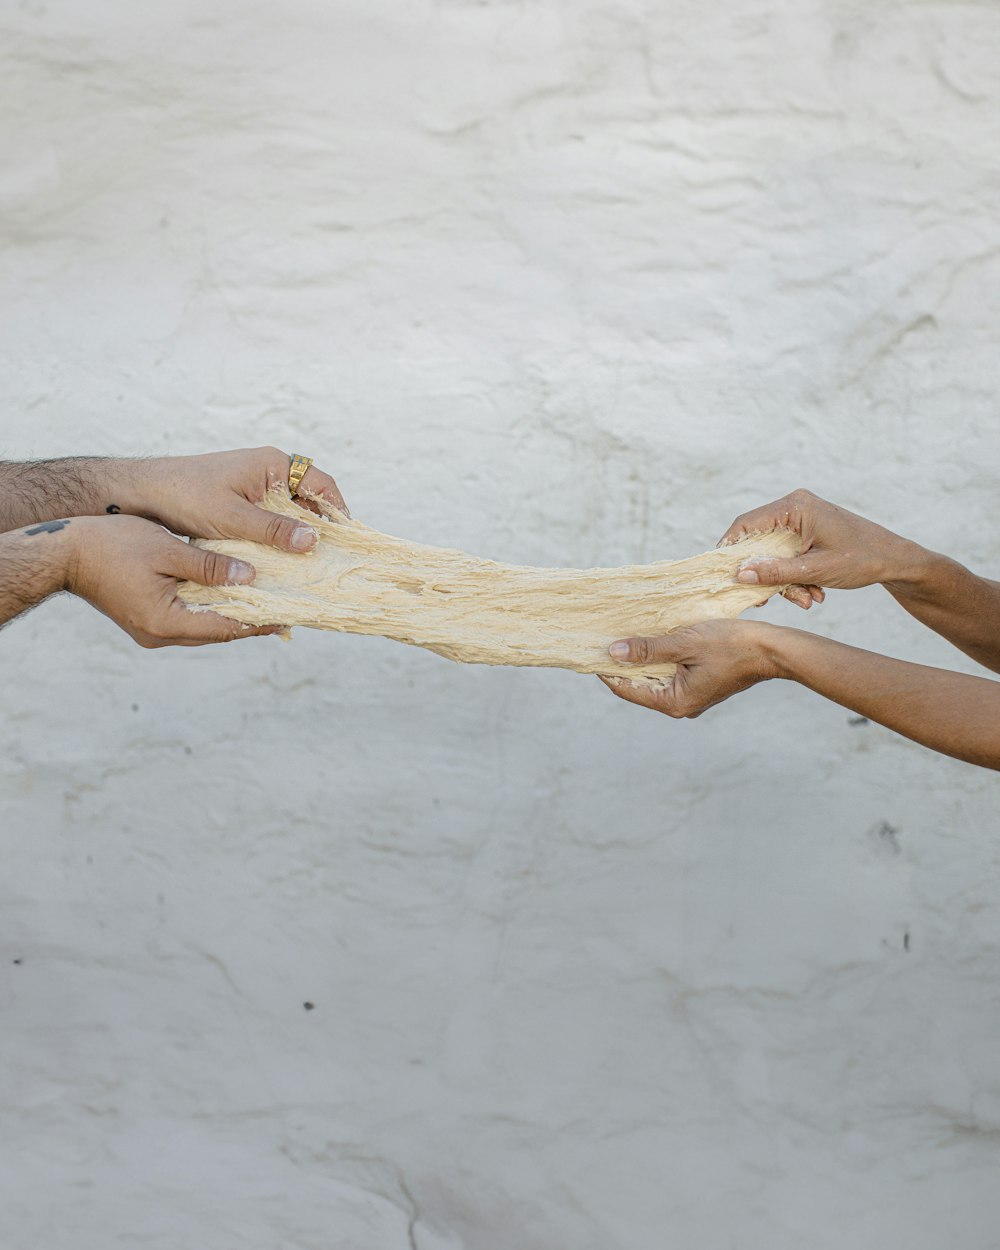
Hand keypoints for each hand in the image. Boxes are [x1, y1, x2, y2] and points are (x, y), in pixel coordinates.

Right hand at [66, 515, 284, 647]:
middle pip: (219, 634)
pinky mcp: (147, 622)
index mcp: (166, 622)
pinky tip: (232, 597)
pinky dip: (213, 611)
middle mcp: (160, 635)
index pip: (226, 628)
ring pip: (205, 628)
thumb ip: (209, 566)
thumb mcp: (166, 550)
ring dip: (234, 617)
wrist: (63, 553)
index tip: (292, 617)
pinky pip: (190, 621)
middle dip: (253, 622)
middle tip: (289, 611)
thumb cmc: (111, 545)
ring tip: (268, 604)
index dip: (261, 622)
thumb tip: (249, 576)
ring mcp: (152, 632)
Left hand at [124, 447, 347, 553]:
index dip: (339, 511)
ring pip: (292, 513)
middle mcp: (269, 472)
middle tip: (333, 559)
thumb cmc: (186, 497)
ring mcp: (256, 487)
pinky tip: (283, 563)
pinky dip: (281, 539)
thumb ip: (273, 529)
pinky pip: (273, 520)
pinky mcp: (244, 503)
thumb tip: (314, 541)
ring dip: (300, 536)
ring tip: (311, 566)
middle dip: (322, 528)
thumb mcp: (232, 517)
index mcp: (272, 464)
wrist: (143, 493)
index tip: (348, 539)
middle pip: (310, 500)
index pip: (322, 484)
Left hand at [601, 620, 778, 716]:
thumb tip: (613, 652)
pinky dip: (657, 658)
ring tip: (623, 635)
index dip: (605, 669)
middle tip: (602, 637)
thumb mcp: (685, 642)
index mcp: (674, 701)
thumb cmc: (732, 645)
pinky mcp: (699, 686)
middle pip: (637, 684)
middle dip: (621, 662)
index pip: (625, 688)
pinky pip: (669, 674)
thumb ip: (648, 649)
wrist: (772, 650)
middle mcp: (679, 705)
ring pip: (653, 678)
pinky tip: (650, 639)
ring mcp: (690, 697)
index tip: (588, 649)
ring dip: (640, 658)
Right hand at [718, 488, 920, 608]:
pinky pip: (787, 555)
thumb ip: (777, 572)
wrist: (896, 560)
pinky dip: (795, 576)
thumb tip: (739, 575)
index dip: (730, 549)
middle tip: (766, 601)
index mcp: (795, 507)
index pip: (746, 524)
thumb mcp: (816, 570)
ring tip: (807, 600)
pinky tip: (813, 593)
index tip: (724, 575)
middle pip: (759, 543)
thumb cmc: (862, 559)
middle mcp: (794, 507)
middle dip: (766, 575)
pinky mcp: (807, 532)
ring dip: (784, 581)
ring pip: (773, 554)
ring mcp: (801, 519)